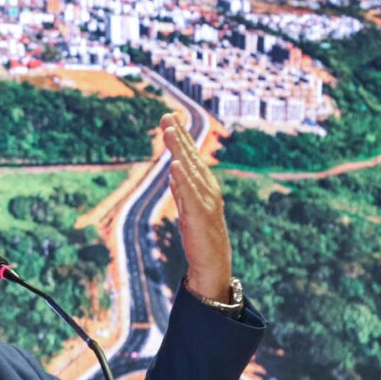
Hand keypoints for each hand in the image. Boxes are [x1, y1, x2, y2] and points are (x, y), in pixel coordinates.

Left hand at [160, 112, 231, 301]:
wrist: (213, 263)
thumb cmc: (200, 235)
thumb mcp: (188, 207)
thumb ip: (181, 189)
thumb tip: (173, 172)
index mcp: (203, 185)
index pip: (190, 156)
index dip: (181, 136)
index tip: (170, 117)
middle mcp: (207, 188)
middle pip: (191, 158)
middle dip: (179, 136)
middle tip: (167, 116)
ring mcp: (206, 201)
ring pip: (190, 171)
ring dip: (179, 151)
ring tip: (169, 132)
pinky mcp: (200, 216)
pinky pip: (190, 194)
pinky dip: (183, 179)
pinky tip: (175, 166)